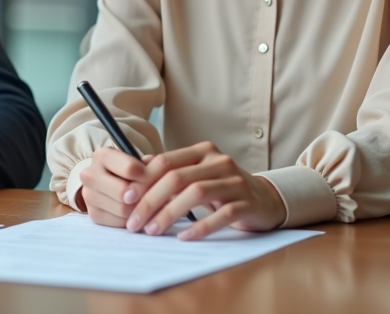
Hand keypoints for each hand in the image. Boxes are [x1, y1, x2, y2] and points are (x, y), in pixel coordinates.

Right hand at [78, 146, 151, 226]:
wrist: (112, 182)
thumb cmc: (129, 171)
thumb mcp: (138, 161)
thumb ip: (149, 164)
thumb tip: (154, 165)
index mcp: (102, 155)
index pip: (130, 168)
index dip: (147, 176)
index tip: (155, 180)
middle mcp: (90, 174)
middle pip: (123, 192)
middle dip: (141, 196)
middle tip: (152, 196)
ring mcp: (88, 195)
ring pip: (122, 209)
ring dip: (137, 209)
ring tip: (144, 203)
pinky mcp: (93, 214)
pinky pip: (117, 222)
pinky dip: (129, 219)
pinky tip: (133, 211)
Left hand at [124, 142, 285, 239]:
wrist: (265, 200)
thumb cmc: (222, 188)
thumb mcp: (197, 174)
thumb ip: (171, 170)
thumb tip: (137, 167)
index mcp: (202, 151)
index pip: (166, 161)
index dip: (143, 180)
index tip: (125, 200)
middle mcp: (218, 161)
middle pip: (176, 178)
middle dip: (150, 201)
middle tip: (134, 222)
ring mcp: (234, 181)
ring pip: (195, 193)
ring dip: (169, 214)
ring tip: (153, 230)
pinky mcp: (247, 202)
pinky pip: (221, 215)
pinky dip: (200, 227)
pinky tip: (184, 237)